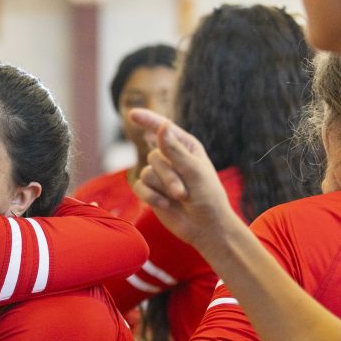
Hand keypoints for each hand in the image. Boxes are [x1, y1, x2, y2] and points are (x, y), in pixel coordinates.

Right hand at [128, 110, 240, 252]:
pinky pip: (139, 187)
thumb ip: (174, 150)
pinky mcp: (150, 190)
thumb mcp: (194, 171)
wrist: (205, 226)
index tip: (132, 114)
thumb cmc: (208, 197)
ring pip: (146, 172)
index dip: (147, 120)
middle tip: (183, 192)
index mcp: (185, 146)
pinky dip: (152, 198)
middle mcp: (171, 157)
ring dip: (163, 188)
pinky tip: (166, 205)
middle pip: (154, 156)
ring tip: (179, 198)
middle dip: (168, 176)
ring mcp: (159, 174)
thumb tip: (162, 126)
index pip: (163, 128)